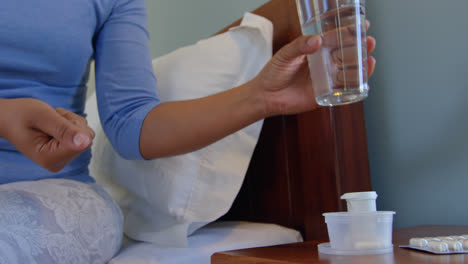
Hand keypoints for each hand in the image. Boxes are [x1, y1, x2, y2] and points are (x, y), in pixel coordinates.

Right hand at [0, 98, 94, 171]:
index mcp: (50, 159)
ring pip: (85, 134)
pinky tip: (54, 124)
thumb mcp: (42, 116)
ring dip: (70, 122)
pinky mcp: (67, 152)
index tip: (54, 120)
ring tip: (50, 122)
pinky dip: (70, 123)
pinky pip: (82, 133)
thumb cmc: (20, 115)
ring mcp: (63, 158)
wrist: (9, 118)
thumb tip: (85, 142)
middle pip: (86, 138)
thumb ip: (64, 129)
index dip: (73, 125)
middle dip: (72, 123)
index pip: (84, 142)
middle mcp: (59, 163)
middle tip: (51, 120)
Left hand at [253, 24, 375, 115]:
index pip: (337, 39)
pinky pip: (344, 90)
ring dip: (362, 64)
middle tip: (368, 41)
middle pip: (348, 54)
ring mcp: (326, 79)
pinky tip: (363, 77)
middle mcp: (324, 64)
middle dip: (361, 47)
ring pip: (350, 71)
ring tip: (368, 57)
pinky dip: (355, 84)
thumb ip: (299, 46)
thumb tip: (317, 40)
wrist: (266, 95)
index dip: (351, 32)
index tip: (363, 25)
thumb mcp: (285, 54)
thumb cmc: (274, 72)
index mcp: (316, 50)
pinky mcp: (325, 95)